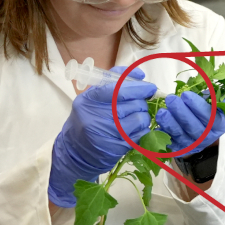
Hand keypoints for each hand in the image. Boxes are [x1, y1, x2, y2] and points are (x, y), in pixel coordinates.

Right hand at [49, 66, 156, 207]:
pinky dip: (143, 129)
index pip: (118, 90)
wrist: (75, 150)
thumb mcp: (94, 96)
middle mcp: (95, 117)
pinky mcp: (116, 148)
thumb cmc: (89, 117)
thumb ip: (115, 80)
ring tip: (136, 116)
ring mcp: (106, 134)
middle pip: (132, 104)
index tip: (149, 87)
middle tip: (139, 104)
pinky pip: (140, 134)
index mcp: (89, 100)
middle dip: (142, 102)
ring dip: (144, 116)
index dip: (138, 87)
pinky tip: (135, 129)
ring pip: (140, 119)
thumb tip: (139, 74)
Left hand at [156, 90, 224, 155]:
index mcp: (219, 125)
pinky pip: (170, 142)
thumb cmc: (211, 112)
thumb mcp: (222, 105)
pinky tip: (157, 124)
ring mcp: (192, 145)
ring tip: (162, 111)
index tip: (185, 95)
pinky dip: (163, 133)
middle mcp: (207, 137)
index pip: (210, 117)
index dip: (197, 106)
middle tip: (170, 99)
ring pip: (180, 135)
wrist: (203, 131)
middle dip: (181, 112)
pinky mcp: (180, 149)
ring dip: (170, 123)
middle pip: (193, 127)